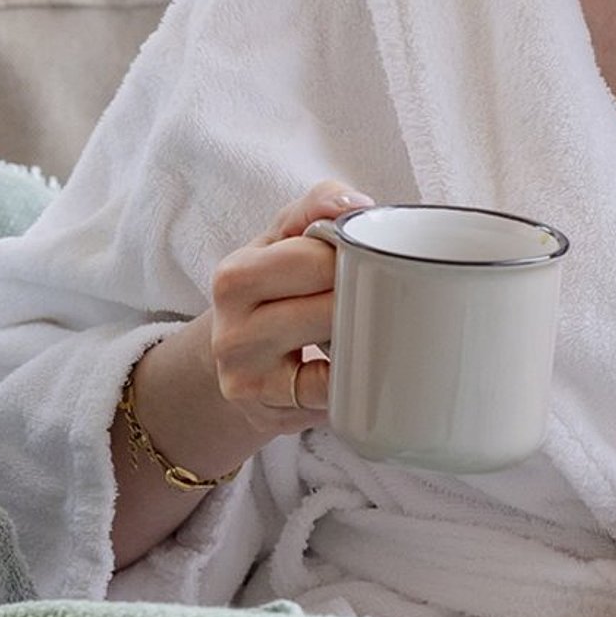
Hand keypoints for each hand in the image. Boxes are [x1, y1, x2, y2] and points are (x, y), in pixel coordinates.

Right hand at [206, 179, 369, 438]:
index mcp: (234, 277)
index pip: (312, 258)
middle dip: (365, 296)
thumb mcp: (282, 241)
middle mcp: (232, 331)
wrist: (239, 363)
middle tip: (384, 292)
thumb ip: (317, 206)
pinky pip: (334, 394)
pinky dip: (355, 377)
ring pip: (335, 350)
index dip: (353, 256)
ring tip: (371, 324)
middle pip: (328, 305)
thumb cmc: (273, 289)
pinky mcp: (274, 412)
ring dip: (365, 335)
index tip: (370, 259)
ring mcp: (250, 379)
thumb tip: (358, 204)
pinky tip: (360, 364)